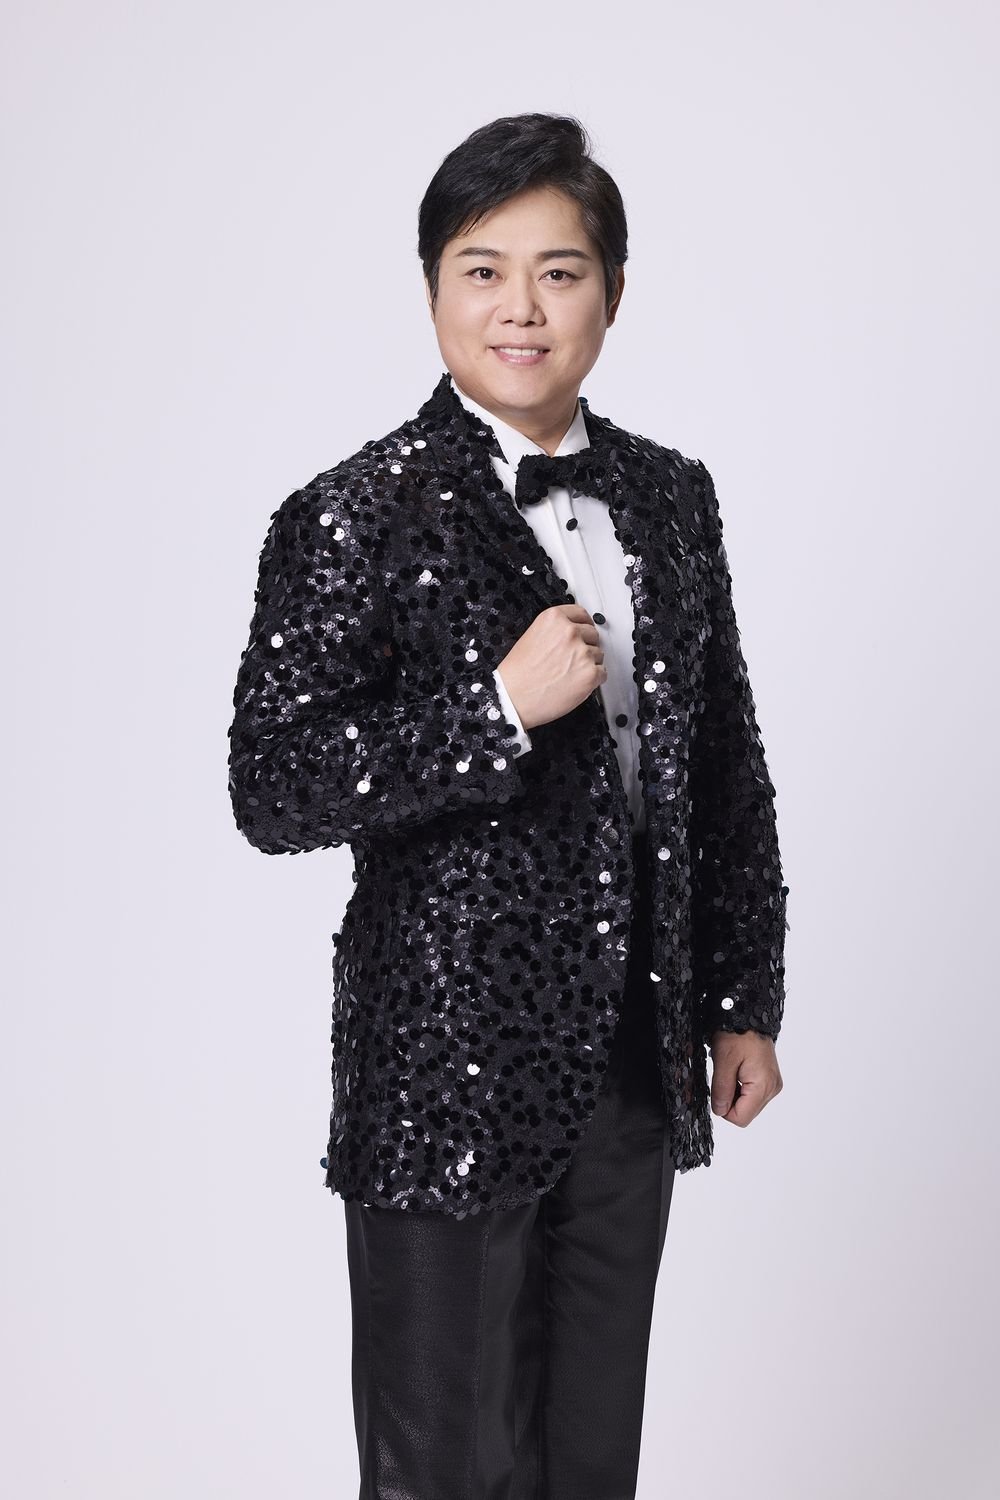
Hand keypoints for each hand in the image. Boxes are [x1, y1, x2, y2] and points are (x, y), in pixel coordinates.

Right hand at [497, 604, 606, 730]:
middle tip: (571, 659)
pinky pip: (602, 673)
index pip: (581, 613)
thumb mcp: (532, 637)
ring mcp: (582, 652)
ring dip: (589, 664)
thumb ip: (555, 631)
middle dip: (585, 646)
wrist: (513, 698)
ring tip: (568, 673)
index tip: (583, 631)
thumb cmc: (517, 674)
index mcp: (554, 619)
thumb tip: (572, 633)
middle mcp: (570, 632)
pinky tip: (575, 683)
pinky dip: (593, 680)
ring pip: (598, 654)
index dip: (583, 625)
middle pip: (593, 634)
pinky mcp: (590, 673)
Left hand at [708, 1030, 782, 1126]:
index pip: (741, 1118)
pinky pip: (752, 1094)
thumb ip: (722, 1089)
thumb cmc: (738, 1033)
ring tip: (731, 1071)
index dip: (724, 1109)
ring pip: (748, 1104)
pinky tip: (737, 1071)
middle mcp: (772, 1088)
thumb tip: (720, 1111)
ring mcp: (772, 1084)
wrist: (750, 1014)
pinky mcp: (769, 1079)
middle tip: (724, 1076)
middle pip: (745, 1113)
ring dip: (735, 1093)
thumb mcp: (723, 1060)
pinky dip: (741, 1087)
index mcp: (763, 1086)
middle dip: (730, 1100)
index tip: (718, 1089)